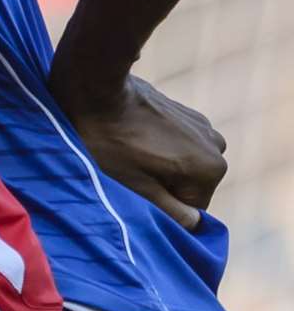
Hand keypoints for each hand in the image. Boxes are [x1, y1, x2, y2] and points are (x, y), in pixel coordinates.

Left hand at [56, 74, 226, 229]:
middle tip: (126, 170)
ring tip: (125, 153)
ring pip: (179, 164)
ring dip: (155, 165)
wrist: (93, 86)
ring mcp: (201, 125)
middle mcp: (217, 146)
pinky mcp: (183, 111)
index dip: (159, 204)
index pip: (190, 210)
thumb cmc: (109, 143)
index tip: (132, 187)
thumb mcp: (137, 188)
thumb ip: (173, 213)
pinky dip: (154, 146)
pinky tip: (129, 137)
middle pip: (186, 185)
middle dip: (158, 184)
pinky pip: (173, 144)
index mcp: (212, 169)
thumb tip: (196, 224)